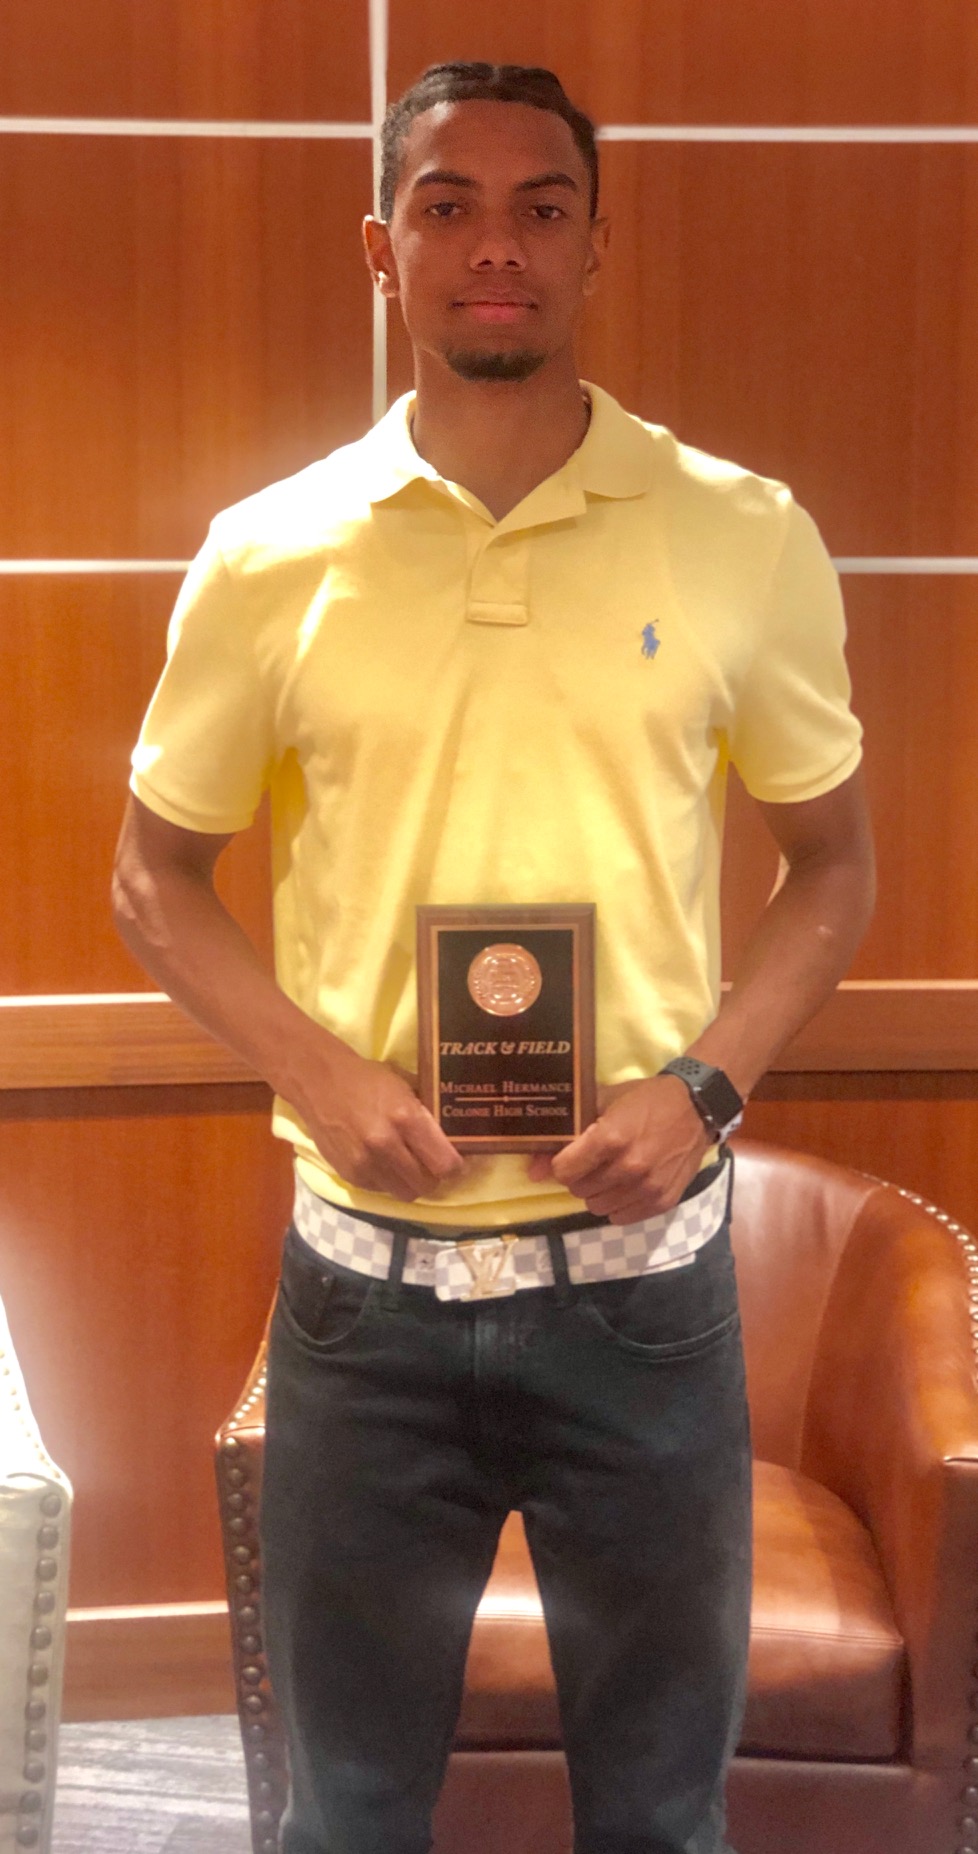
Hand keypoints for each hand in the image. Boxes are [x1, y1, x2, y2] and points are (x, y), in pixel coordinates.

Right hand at [296, 1039, 464, 1201]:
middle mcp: (386, 1146)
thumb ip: (426, 1113)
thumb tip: (450, 1135)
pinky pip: (380, 1189)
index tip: (453, 1160)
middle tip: (430, 1164)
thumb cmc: (366, 1078)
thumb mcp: (404, 1085)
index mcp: (406, 1119)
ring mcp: (365, 1163)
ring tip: (407, 1166)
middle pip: (427, 1185)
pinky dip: (387, 1181)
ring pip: (404, 1194)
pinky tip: (383, 1163)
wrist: (317, 1082)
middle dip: (433, 1177)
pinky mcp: (349, 1174)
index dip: (454, 1165)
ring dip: (410, 1183)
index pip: (445, 1164)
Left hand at [527, 1075, 710, 1221]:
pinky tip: (627, 1186)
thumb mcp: (604, 1101)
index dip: (562, 1164)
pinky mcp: (662, 1202)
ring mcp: (647, 1188)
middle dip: (580, 1177)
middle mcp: (628, 1168)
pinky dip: (618, 1205)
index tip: (571, 1157)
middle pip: (579, 1190)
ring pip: (597, 1207)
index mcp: (610, 1139)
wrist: (696, 1108)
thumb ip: (568, 1132)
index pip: (563, 1171)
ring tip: (611, 1174)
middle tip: (593, 1162)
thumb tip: (532, 1170)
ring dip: (598, 1192)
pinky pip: (622, 1218)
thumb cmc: (646, 1099)